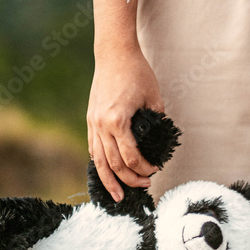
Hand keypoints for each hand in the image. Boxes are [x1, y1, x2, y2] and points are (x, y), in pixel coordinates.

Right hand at [87, 47, 164, 201]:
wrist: (114, 54)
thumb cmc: (137, 72)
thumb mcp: (154, 98)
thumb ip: (156, 121)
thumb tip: (159, 141)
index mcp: (118, 121)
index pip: (131, 157)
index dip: (145, 168)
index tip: (156, 169)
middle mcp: (102, 125)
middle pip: (114, 165)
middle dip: (130, 180)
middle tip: (144, 185)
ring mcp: (93, 124)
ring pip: (99, 161)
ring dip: (109, 181)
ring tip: (117, 196)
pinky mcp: (91, 121)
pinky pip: (93, 149)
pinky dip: (100, 164)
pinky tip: (106, 174)